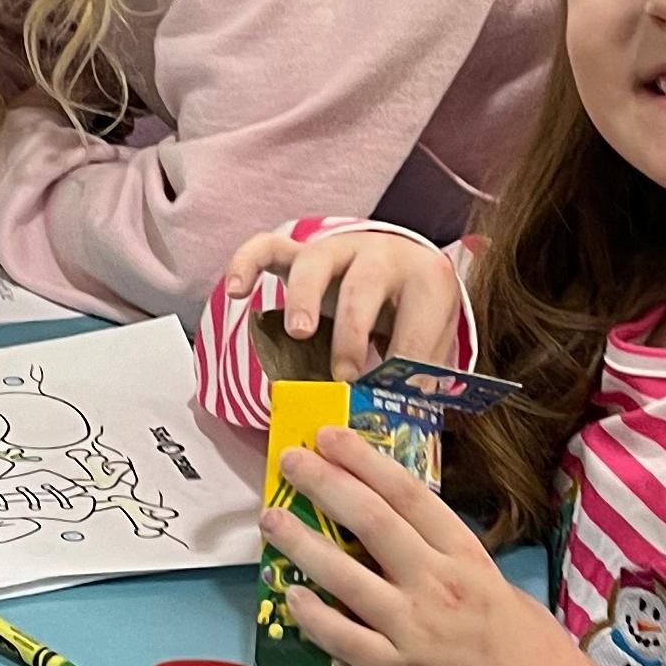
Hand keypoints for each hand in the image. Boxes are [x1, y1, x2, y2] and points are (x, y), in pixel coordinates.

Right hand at [220, 222, 461, 379]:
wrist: (404, 264)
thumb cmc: (412, 312)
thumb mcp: (429, 340)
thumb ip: (414, 373)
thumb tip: (397, 418)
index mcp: (425, 279)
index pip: (415, 320)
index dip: (401, 360)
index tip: (384, 393)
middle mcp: (380, 256)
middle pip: (363, 286)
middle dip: (351, 334)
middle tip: (343, 375)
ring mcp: (337, 249)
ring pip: (315, 261)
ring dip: (304, 299)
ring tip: (298, 334)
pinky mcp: (302, 251)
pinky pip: (269, 248)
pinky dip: (247, 264)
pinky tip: (237, 291)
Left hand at [266, 428, 604, 665]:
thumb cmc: (532, 648)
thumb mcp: (497, 584)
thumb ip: (449, 560)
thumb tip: (400, 539)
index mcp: (465, 556)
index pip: (408, 494)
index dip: (364, 460)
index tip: (330, 437)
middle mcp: (436, 584)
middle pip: (370, 520)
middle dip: (324, 483)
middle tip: (291, 460)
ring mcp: (412, 629)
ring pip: (343, 575)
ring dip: (300, 542)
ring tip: (271, 519)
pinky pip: (341, 637)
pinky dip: (310, 615)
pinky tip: (288, 595)